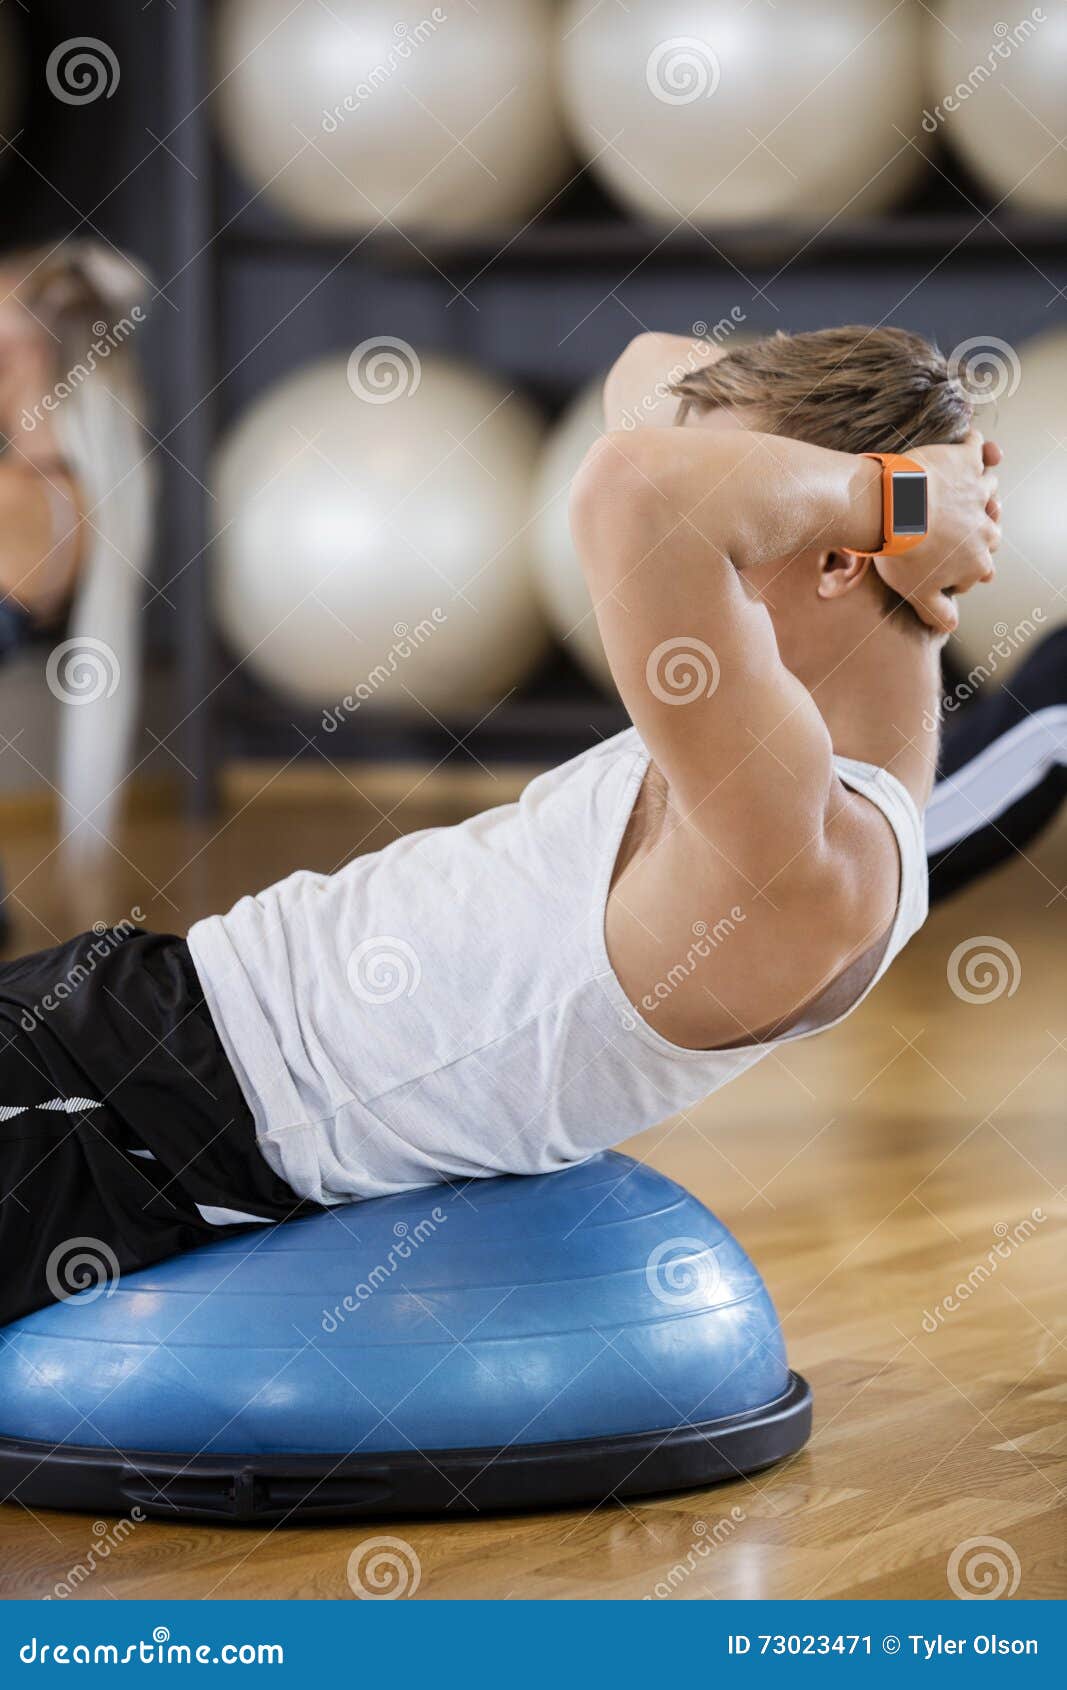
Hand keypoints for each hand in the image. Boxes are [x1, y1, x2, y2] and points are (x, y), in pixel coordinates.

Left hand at [874, 430, 1000, 634]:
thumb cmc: (902, 555)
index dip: (960, 573)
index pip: (978, 572)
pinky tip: (968, 445)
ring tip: (964, 493)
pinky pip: (977, 449)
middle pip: (989, 533)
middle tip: (955, 532)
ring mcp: (977, 493)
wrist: (892, 510)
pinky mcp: (965, 463)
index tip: (941, 570)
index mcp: (976, 562)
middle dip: (975, 536)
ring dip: (980, 494)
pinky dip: (976, 447)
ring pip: (989, 492)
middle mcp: (985, 527)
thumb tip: (951, 627)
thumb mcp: (917, 594)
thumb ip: (937, 612)